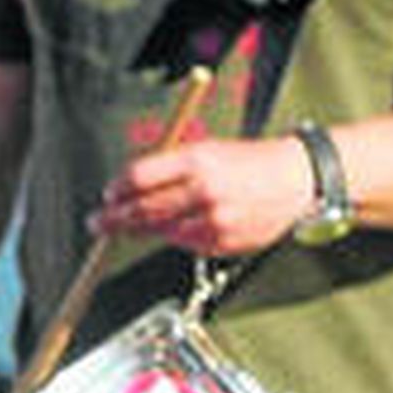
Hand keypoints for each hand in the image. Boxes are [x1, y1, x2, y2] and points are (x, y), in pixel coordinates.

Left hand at [95, 134, 311, 256]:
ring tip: (137, 224)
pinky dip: (180, 236)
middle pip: (142, 210)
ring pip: (162, 231)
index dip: (118, 188)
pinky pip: (187, 244)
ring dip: (146, 229)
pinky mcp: (223, 242)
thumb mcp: (208, 149)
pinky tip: (190, 224)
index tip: (107, 195)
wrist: (295, 180)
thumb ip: (169, 166)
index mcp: (198, 159)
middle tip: (98, 223)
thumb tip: (128, 188)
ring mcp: (215, 219)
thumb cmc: (248, 161)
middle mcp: (204, 190)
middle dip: (114, 219)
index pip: (140, 177)